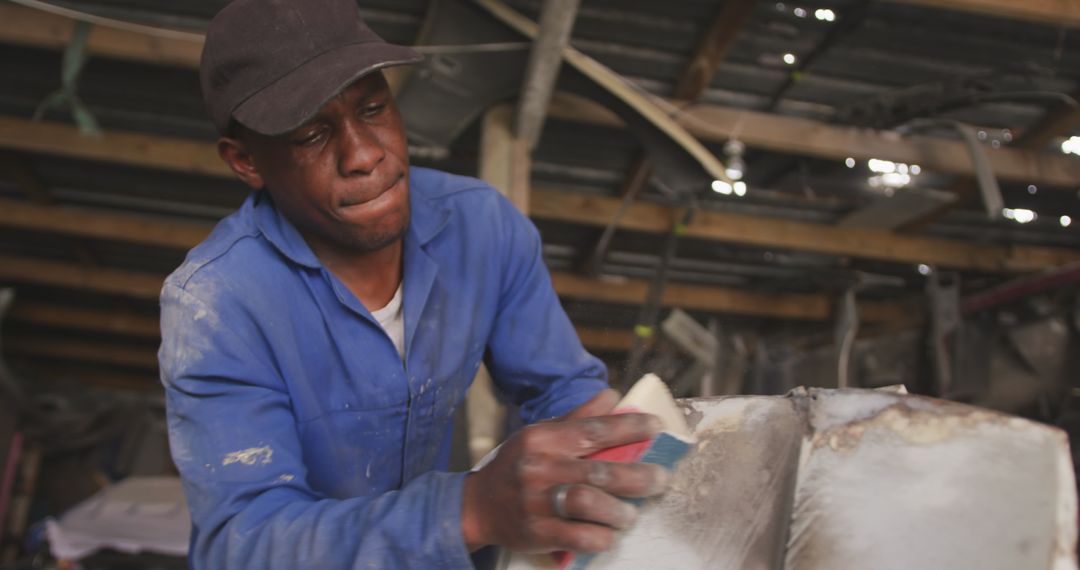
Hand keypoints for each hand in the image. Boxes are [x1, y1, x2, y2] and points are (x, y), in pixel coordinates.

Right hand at [460, 389, 670, 553]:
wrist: (478, 507)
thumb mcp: (541, 435)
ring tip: (632, 513)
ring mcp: (536, 502)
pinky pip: (577, 537)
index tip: (655, 427)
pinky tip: (610, 534)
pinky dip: (600, 537)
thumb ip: (577, 417)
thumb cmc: (518, 466)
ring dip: (618, 510)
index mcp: (542, 440)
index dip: (628, 428)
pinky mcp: (536, 532)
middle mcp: (539, 468)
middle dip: (637, 476)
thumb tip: (612, 396)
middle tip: (660, 479)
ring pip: (588, 504)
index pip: (592, 430)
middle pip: (597, 471)